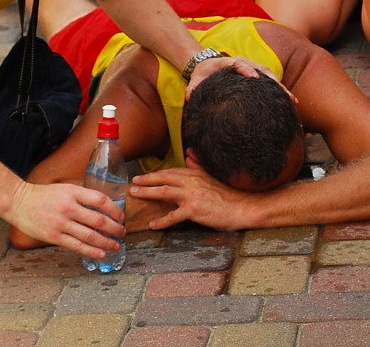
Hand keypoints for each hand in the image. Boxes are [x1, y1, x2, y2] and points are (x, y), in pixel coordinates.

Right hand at [7, 182, 124, 258]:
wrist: (18, 202)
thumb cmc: (42, 195)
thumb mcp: (64, 189)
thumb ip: (81, 197)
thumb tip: (102, 209)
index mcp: (72, 192)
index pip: (100, 200)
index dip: (114, 209)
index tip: (121, 216)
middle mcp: (68, 207)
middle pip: (99, 220)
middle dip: (115, 228)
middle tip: (122, 233)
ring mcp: (61, 223)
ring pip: (91, 236)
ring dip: (107, 242)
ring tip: (116, 245)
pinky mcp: (54, 236)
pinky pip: (77, 246)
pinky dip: (92, 251)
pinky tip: (101, 253)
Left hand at [129, 167, 253, 230]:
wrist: (245, 207)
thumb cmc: (231, 194)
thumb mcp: (213, 176)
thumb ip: (199, 166)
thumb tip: (188, 155)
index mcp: (195, 174)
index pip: (170, 172)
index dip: (155, 174)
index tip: (144, 176)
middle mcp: (191, 182)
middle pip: (163, 178)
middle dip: (146, 180)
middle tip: (133, 183)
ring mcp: (191, 196)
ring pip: (163, 192)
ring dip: (147, 193)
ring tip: (135, 195)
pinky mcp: (194, 210)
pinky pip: (173, 216)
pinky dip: (161, 221)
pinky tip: (153, 224)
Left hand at [185, 55, 296, 103]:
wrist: (206, 63)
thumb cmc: (202, 73)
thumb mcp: (195, 79)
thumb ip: (192, 87)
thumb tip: (189, 96)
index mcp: (229, 62)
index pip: (240, 64)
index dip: (246, 69)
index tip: (254, 77)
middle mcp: (244, 62)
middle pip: (262, 69)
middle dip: (273, 81)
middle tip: (284, 95)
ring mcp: (252, 67)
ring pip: (270, 75)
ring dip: (281, 86)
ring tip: (292, 100)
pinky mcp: (256, 73)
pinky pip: (271, 80)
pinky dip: (280, 89)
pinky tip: (290, 101)